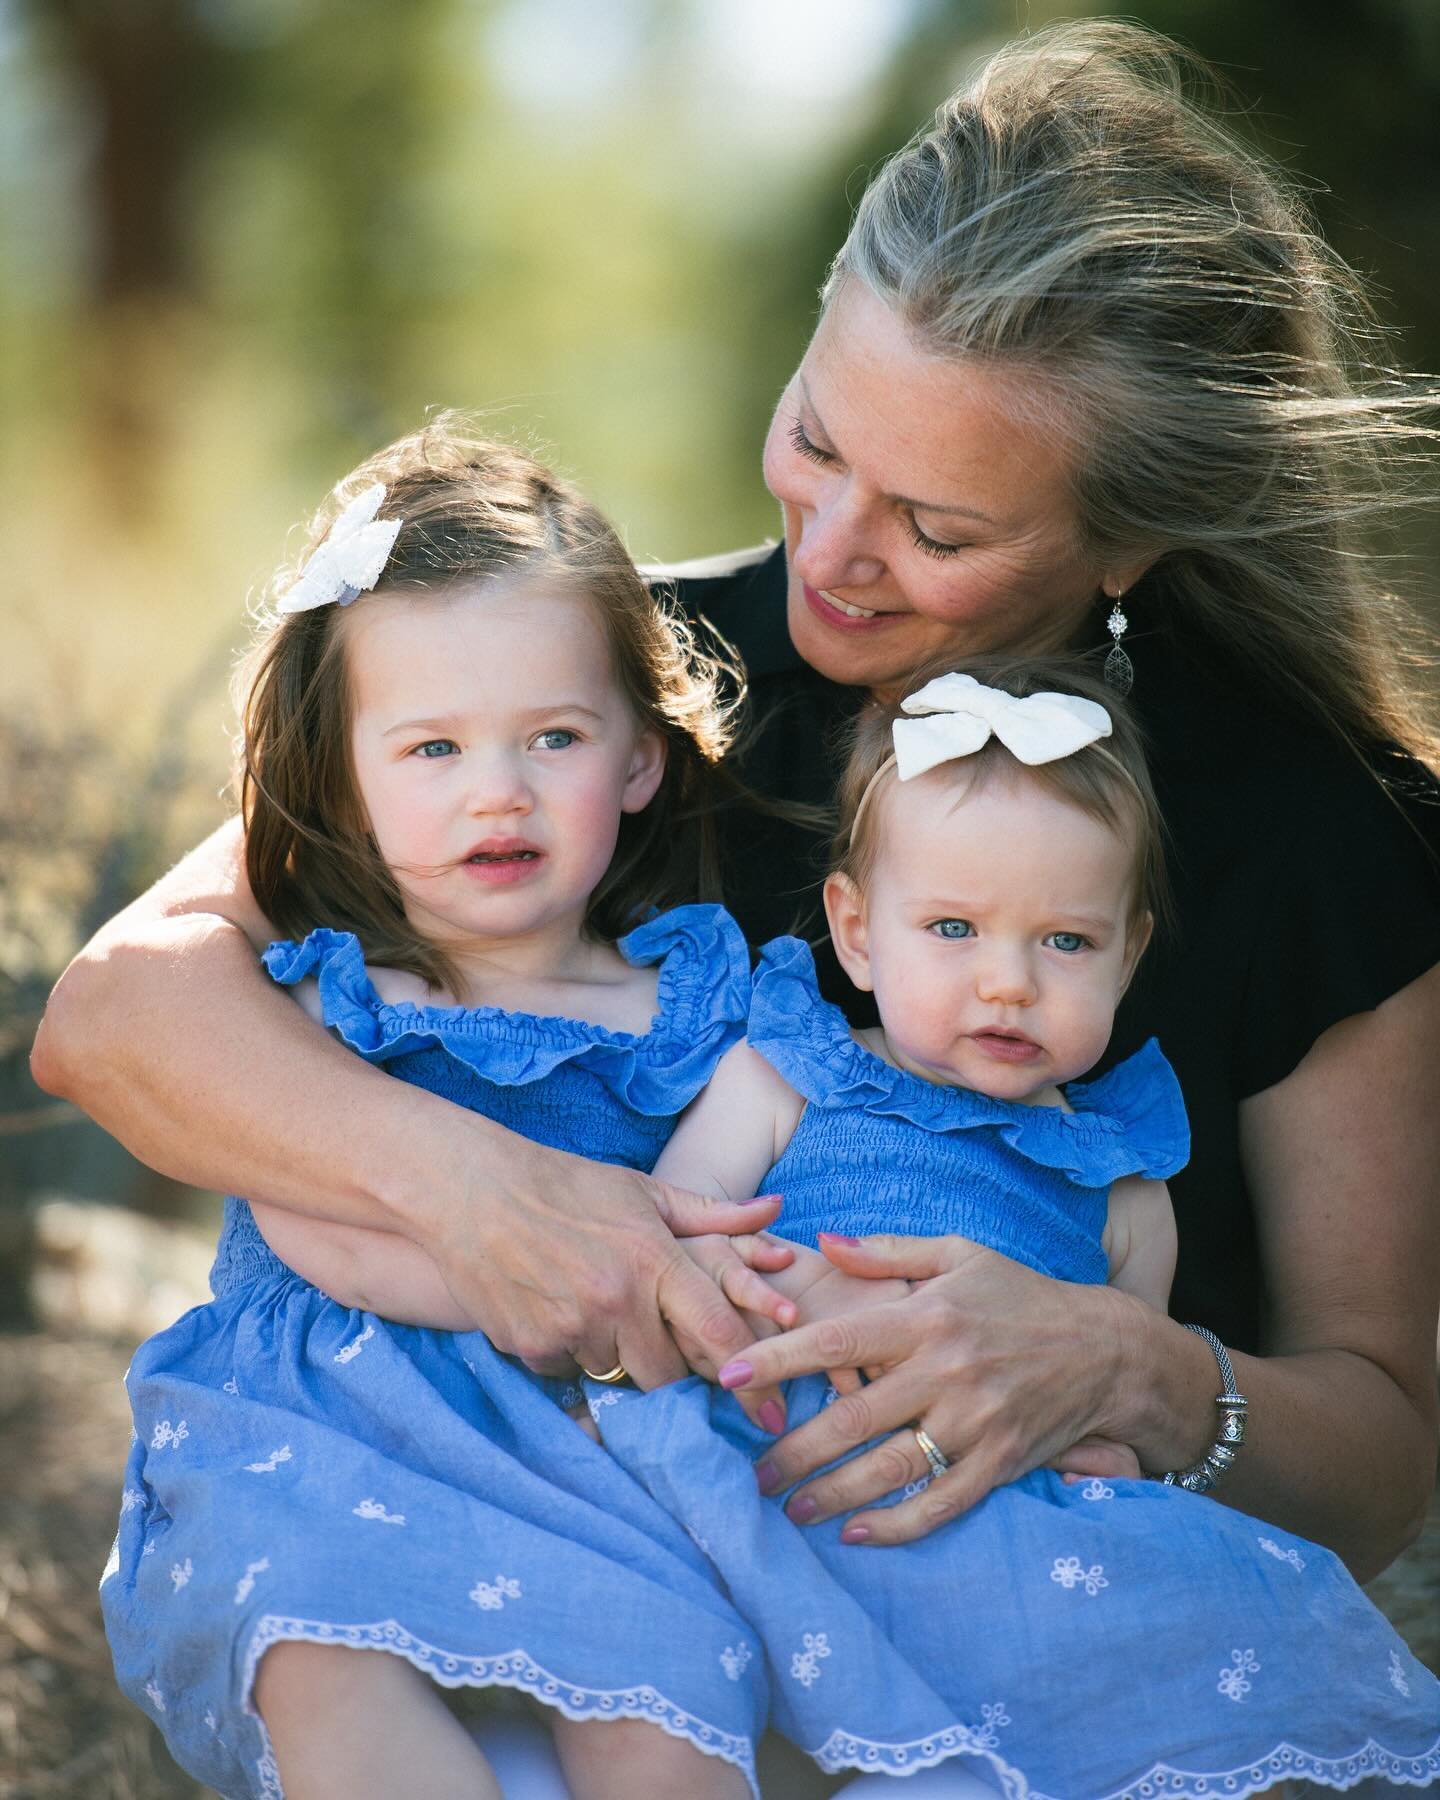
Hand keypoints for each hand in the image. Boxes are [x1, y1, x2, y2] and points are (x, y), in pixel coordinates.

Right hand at [420, 1137, 786, 1412]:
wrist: (473, 1190)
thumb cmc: (568, 1185)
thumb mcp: (644, 1191)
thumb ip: (714, 1214)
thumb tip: (776, 1211)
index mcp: (653, 1258)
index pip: (718, 1334)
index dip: (752, 1378)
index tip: (771, 1413)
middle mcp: (617, 1299)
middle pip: (669, 1376)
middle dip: (675, 1374)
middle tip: (669, 1356)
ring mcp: (571, 1327)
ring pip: (618, 1376)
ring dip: (618, 1359)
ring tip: (598, 1313)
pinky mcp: (531, 1347)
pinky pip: (569, 1373)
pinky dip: (572, 1354)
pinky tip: (558, 1312)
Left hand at [719, 1231, 1139, 1544]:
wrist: (1107, 1350)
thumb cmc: (1020, 1296)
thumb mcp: (958, 1255)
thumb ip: (887, 1252)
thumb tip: (821, 1242)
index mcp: (928, 1317)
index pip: (840, 1339)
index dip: (780, 1358)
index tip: (730, 1374)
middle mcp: (947, 1371)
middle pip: (854, 1417)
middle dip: (795, 1448)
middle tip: (751, 1472)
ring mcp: (975, 1422)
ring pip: (891, 1468)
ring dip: (834, 1494)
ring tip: (790, 1508)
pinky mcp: (1000, 1463)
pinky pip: (941, 1504)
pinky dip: (897, 1525)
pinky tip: (856, 1534)